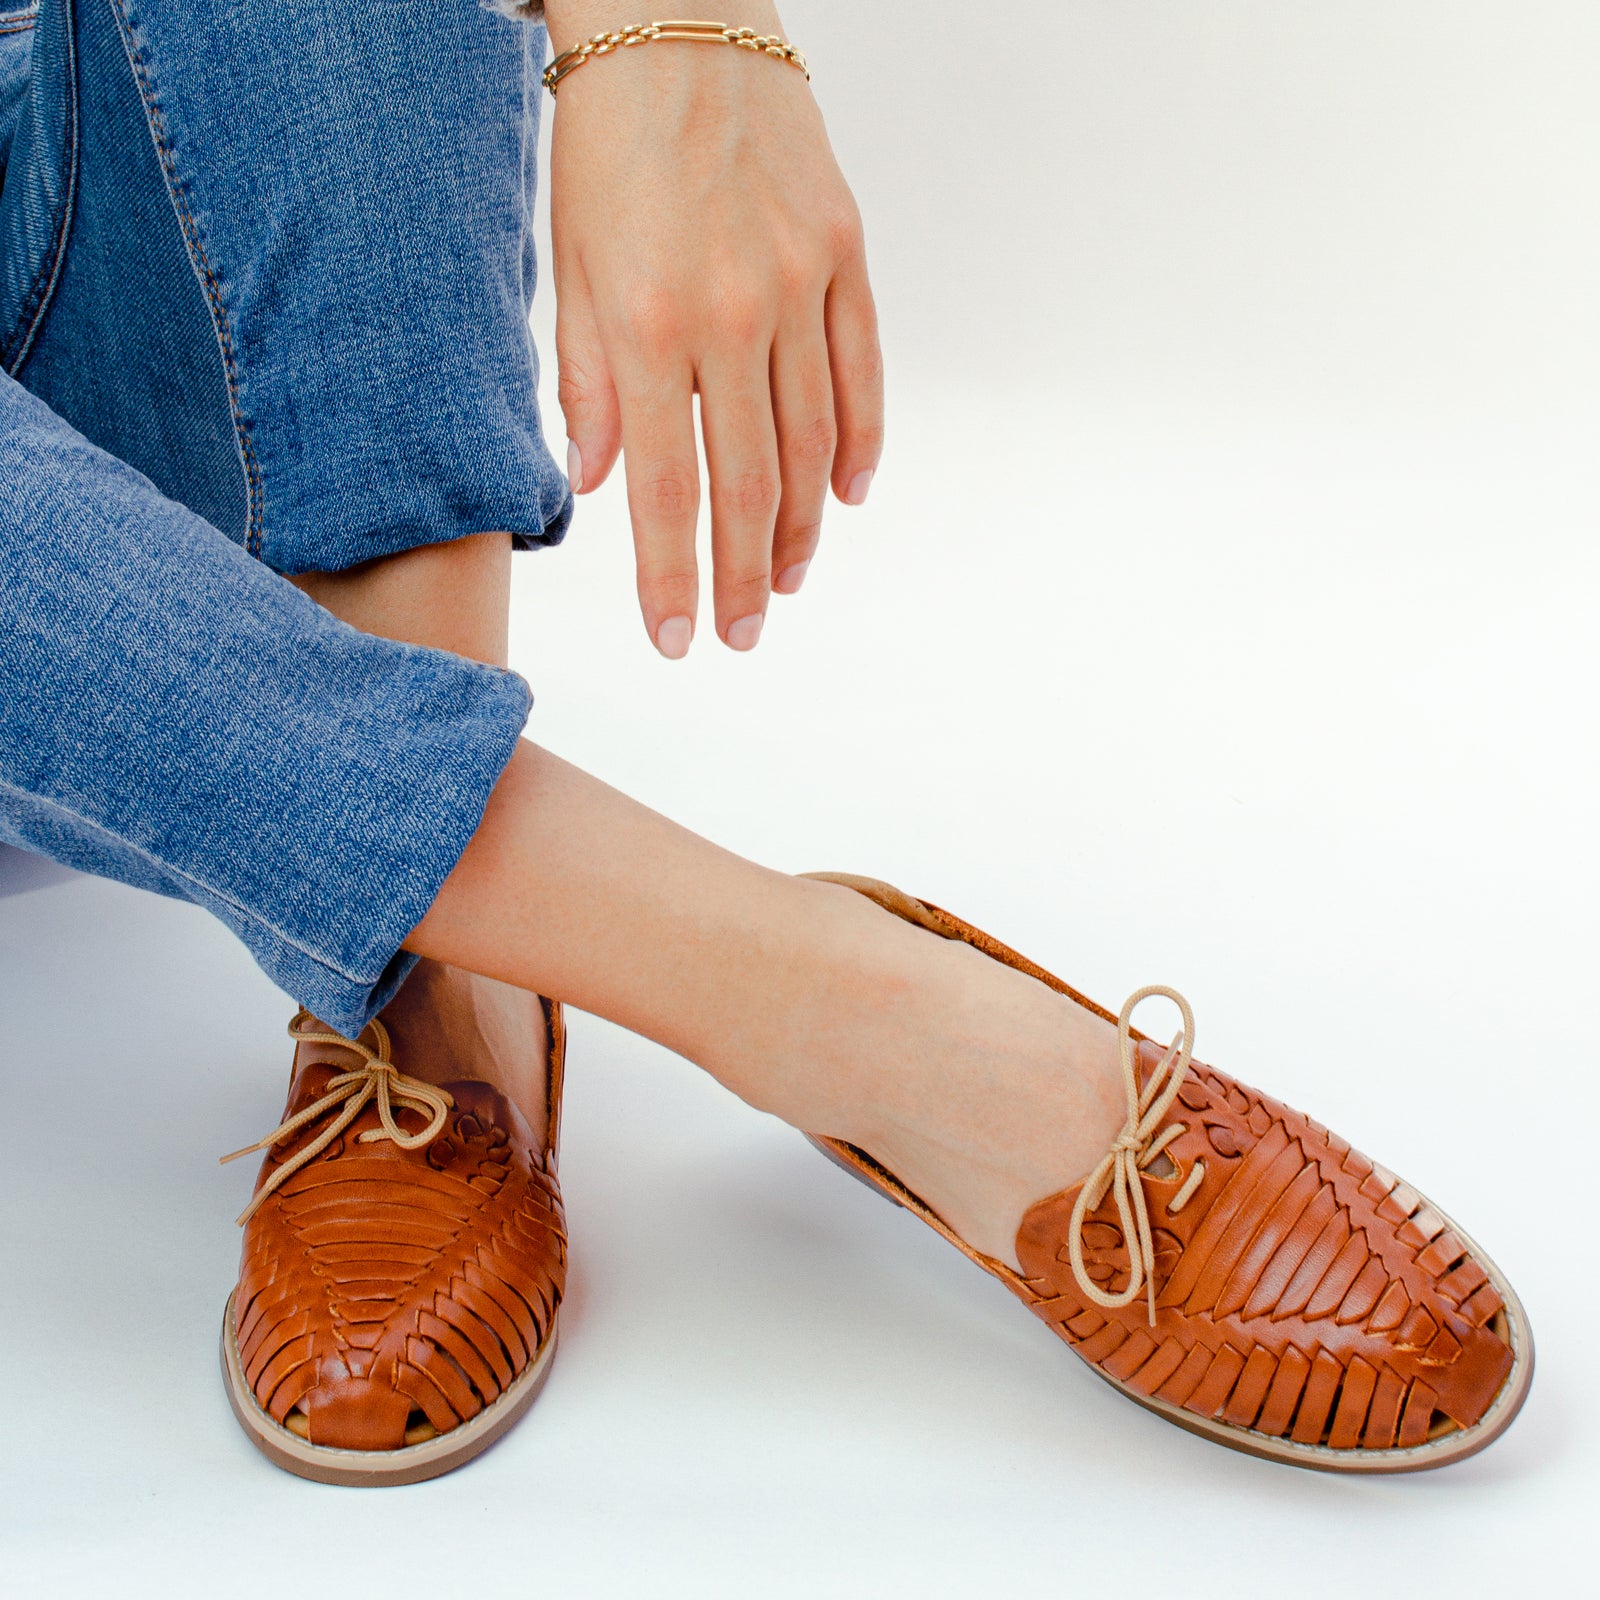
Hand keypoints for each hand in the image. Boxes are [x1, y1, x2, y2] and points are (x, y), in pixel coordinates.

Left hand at [546, 5, 883, 655]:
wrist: (678, 16)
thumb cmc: (604, 142)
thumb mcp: (568, 260)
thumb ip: (582, 379)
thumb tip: (590, 483)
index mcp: (649, 325)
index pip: (664, 489)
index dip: (673, 577)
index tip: (679, 640)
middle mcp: (733, 316)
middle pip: (751, 486)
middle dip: (743, 577)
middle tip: (741, 636)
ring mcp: (800, 284)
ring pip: (812, 442)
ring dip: (802, 527)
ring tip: (787, 581)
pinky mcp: (844, 253)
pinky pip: (862, 371)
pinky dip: (860, 441)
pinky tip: (849, 495)